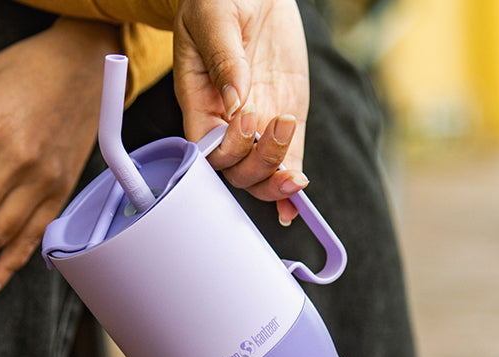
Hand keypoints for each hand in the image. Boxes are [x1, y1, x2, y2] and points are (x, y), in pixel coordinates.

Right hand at [173, 0, 309, 224]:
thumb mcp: (215, 17)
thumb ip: (223, 58)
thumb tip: (236, 100)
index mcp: (200, 102)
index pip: (209, 149)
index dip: (229, 145)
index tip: (249, 115)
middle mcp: (226, 121)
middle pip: (236, 171)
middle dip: (258, 162)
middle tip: (278, 123)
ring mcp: (257, 126)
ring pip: (260, 175)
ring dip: (277, 176)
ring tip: (291, 145)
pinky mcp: (285, 122)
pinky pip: (286, 162)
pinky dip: (291, 187)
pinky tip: (298, 196)